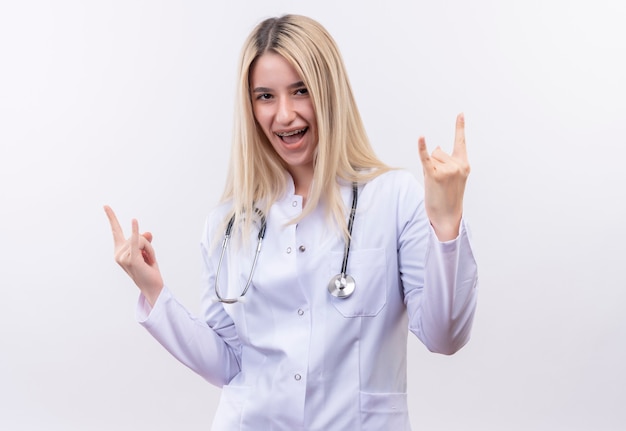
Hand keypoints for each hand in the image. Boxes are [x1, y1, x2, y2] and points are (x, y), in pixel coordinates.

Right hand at [104, 205, 162, 305]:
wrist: (152, 286)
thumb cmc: (148, 269)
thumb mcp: (146, 251)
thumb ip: (144, 240)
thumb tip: (147, 233)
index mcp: (119, 250)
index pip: (115, 231)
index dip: (111, 217)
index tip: (106, 206)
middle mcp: (118, 253)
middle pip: (137, 235)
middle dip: (147, 245)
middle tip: (148, 259)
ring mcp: (124, 257)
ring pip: (142, 239)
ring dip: (150, 249)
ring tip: (148, 261)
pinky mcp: (132, 259)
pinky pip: (135, 241)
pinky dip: (135, 231)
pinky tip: (134, 220)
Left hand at [417, 113, 469, 240]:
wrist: (447, 216)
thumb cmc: (447, 197)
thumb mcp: (451, 177)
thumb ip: (445, 160)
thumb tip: (436, 146)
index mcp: (464, 164)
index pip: (460, 142)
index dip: (460, 127)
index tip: (460, 114)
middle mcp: (458, 165)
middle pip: (438, 151)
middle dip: (435, 164)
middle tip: (439, 182)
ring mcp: (447, 170)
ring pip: (431, 157)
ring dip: (429, 168)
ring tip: (435, 184)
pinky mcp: (435, 176)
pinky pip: (426, 158)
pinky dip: (422, 148)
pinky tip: (421, 138)